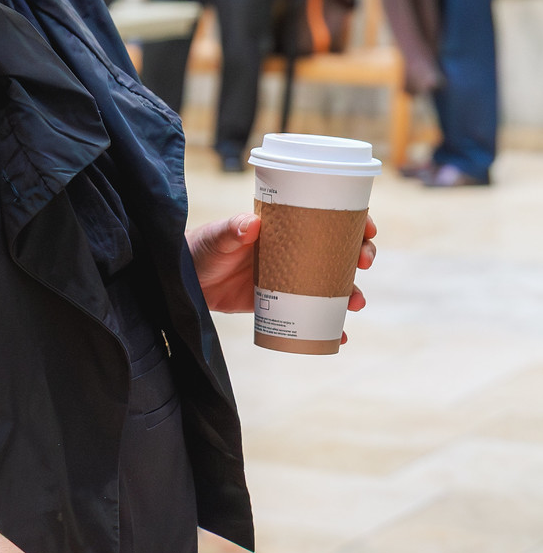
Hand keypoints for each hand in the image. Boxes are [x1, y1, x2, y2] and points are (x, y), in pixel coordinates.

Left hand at [188, 213, 376, 330]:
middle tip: (365, 263)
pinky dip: (328, 325)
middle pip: (340, 250)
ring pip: (332, 283)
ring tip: (356, 303)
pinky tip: (340, 335)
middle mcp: (295, 250)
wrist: (185, 282)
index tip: (367, 229)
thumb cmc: (201, 249)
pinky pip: (312, 313)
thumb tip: (250, 225)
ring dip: (351, 292)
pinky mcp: (281, 302)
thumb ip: (231, 230)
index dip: (354, 221)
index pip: (328, 217)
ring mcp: (291, 277)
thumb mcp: (217, 237)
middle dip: (361, 255)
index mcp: (286, 226)